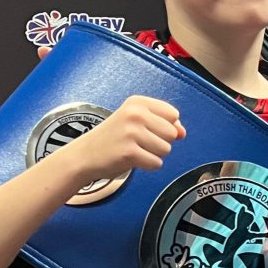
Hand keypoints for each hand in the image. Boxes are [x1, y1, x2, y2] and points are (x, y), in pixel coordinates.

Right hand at [62, 96, 184, 186]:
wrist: (85, 155)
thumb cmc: (114, 138)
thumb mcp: (136, 122)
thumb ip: (164, 124)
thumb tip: (182, 133)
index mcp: (138, 102)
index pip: (173, 114)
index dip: (166, 126)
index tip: (147, 129)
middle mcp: (135, 114)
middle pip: (172, 133)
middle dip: (160, 142)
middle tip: (137, 142)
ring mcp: (132, 133)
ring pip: (166, 149)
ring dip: (153, 154)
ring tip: (134, 150)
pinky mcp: (129, 152)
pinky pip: (157, 163)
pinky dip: (148, 165)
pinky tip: (132, 160)